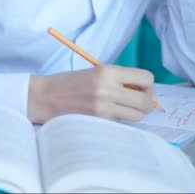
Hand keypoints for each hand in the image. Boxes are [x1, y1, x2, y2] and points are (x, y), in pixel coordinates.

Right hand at [27, 65, 154, 123]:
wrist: (45, 96)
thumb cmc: (71, 82)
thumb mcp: (96, 72)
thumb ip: (120, 79)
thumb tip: (145, 91)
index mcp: (108, 71)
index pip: (146, 78)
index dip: (148, 86)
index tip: (141, 89)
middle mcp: (108, 89)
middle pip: (146, 101)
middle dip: (146, 103)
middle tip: (137, 102)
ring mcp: (103, 108)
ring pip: (137, 116)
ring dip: (133, 114)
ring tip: (120, 108)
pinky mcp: (98, 121)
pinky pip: (120, 123)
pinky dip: (118, 120)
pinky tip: (105, 114)